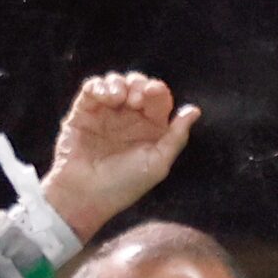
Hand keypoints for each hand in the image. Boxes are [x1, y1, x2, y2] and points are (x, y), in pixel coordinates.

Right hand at [40, 72, 200, 243]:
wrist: (85, 195)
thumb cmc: (123, 185)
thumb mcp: (158, 163)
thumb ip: (177, 136)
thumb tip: (194, 111)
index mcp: (150, 130)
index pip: (158, 99)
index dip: (156, 91)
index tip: (151, 93)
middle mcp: (129, 120)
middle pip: (137, 85)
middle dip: (138, 84)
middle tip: (135, 99)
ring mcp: (106, 114)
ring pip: (115, 82)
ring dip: (119, 83)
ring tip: (119, 98)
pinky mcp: (84, 112)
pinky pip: (92, 88)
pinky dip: (100, 86)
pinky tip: (106, 97)